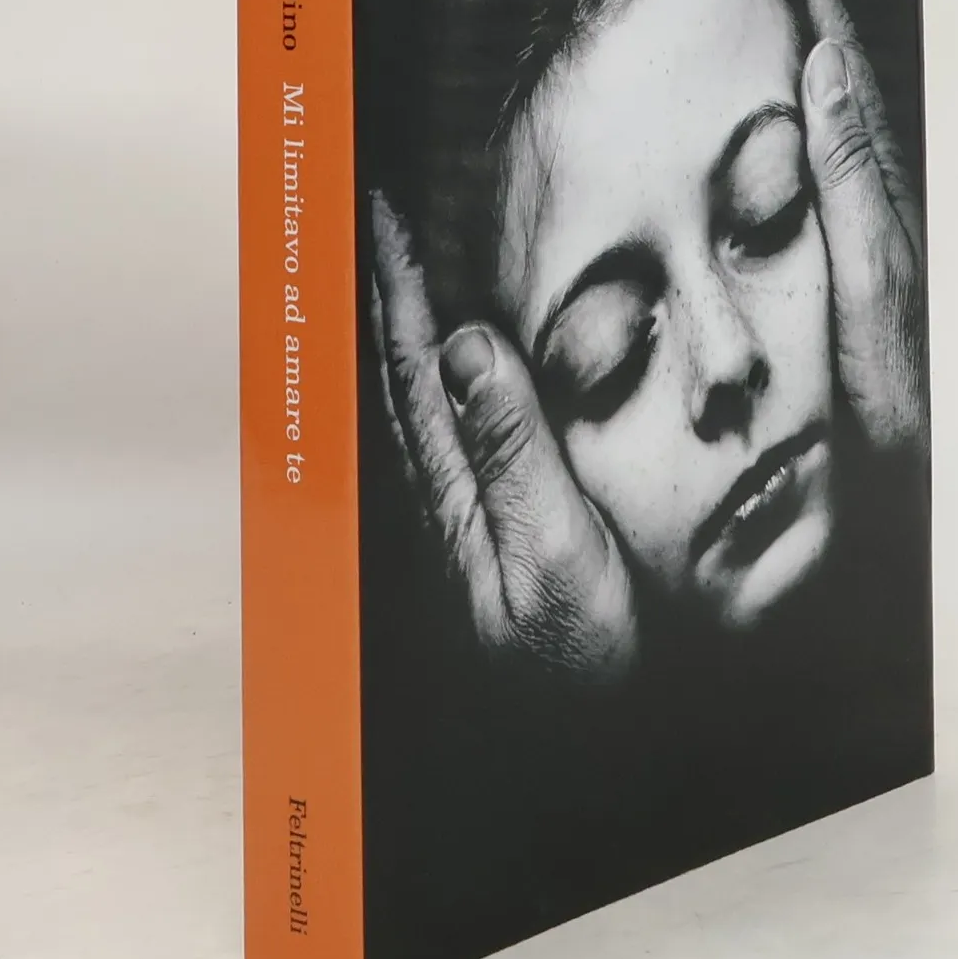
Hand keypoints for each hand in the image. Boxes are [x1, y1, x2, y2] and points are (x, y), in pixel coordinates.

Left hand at [368, 192, 638, 679]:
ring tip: (397, 268)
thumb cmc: (577, 656)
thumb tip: (466, 347)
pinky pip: (440, 431)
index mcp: (452, 488)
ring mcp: (455, 515)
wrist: (578, 743)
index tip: (385, 215)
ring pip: (413, 397)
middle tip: (379, 215)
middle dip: (387, 288)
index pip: (413, 363)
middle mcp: (440, 495)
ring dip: (401, 326)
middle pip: (399, 369)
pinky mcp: (480, 534)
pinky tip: (443, 367)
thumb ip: (512, 451)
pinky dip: (431, 378)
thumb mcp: (555, 553)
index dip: (398, 285)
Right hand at [793, 0, 929, 457]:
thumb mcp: (870, 281)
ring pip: (835, 134)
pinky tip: (779, 143)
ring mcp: (869, 242)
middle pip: (844, 92)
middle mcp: (880, 209)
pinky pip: (824, 183)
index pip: (847, 76)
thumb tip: (827, 68)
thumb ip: (850, 179)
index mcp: (882, 197)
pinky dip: (802, 138)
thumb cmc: (896, 399)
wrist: (915, 492)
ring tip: (772, 21)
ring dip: (807, 73)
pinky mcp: (854, 277)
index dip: (822, 3)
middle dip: (813, 20)